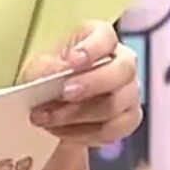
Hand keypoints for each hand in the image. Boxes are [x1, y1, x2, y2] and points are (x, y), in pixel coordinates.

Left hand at [20, 21, 140, 146]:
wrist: (53, 106)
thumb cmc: (50, 77)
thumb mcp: (40, 68)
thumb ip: (48, 68)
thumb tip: (58, 73)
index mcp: (101, 39)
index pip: (106, 36)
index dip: (92, 48)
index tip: (71, 61)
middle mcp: (122, 62)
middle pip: (122, 70)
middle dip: (92, 83)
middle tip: (64, 93)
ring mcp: (130, 91)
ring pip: (116, 104)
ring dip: (78, 114)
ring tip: (49, 117)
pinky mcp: (128, 119)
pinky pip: (112, 129)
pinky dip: (83, 132)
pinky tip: (61, 129)